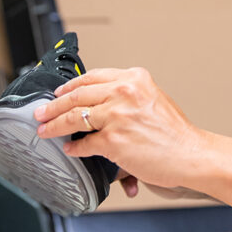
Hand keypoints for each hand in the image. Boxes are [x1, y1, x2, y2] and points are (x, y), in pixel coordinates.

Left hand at [33, 66, 202, 189]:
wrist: (191, 153)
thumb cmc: (175, 132)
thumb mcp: (153, 99)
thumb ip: (127, 95)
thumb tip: (98, 101)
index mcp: (134, 78)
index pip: (92, 77)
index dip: (70, 86)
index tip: (58, 93)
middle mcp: (124, 92)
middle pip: (77, 95)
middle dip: (53, 106)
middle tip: (40, 112)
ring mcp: (117, 116)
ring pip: (74, 118)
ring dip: (54, 126)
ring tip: (45, 130)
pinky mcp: (113, 140)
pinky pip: (84, 144)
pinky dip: (74, 148)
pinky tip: (70, 149)